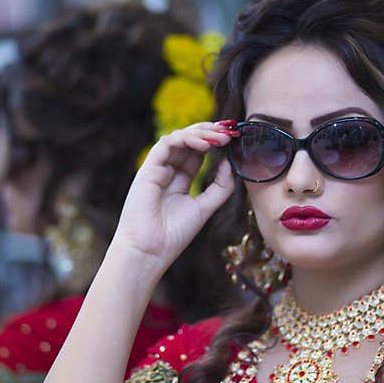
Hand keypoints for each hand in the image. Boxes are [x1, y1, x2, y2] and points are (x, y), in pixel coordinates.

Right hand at [113, 121, 235, 271]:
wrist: (151, 250)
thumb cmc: (173, 235)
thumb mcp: (205, 207)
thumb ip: (220, 186)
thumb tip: (229, 163)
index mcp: (179, 181)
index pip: (197, 153)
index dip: (215, 143)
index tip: (235, 139)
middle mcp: (167, 171)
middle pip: (189, 142)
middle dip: (211, 133)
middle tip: (231, 131)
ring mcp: (157, 169)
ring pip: (178, 138)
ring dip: (201, 133)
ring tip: (222, 136)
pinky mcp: (148, 168)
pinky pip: (167, 143)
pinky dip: (186, 139)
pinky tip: (205, 144)